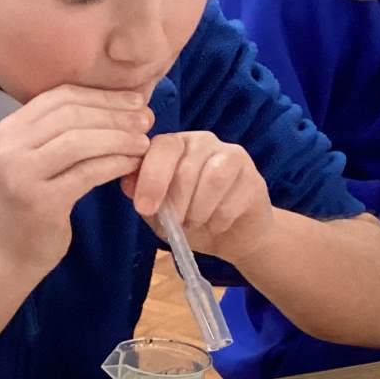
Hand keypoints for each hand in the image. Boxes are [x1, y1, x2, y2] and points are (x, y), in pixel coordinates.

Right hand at [0, 86, 152, 276]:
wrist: (9, 249)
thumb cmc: (35, 199)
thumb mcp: (41, 157)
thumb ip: (66, 130)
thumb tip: (123, 104)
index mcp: (12, 128)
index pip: (61, 96)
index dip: (102, 95)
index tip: (135, 100)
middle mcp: (12, 146)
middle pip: (72, 115)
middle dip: (115, 115)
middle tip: (147, 120)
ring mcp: (23, 174)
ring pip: (79, 142)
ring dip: (119, 138)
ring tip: (144, 142)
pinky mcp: (41, 201)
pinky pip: (87, 173)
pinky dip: (115, 164)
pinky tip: (133, 164)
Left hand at [123, 131, 274, 261]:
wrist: (233, 236)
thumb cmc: (190, 219)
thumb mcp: (158, 211)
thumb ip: (141, 195)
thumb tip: (126, 182)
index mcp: (174, 146)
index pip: (161, 147)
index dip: (151, 178)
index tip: (144, 208)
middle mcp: (202, 142)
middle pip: (185, 167)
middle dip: (176, 204)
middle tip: (177, 224)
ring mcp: (230, 155)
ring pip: (212, 178)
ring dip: (198, 211)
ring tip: (196, 223)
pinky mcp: (252, 176)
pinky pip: (232, 198)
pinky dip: (218, 220)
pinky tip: (217, 224)